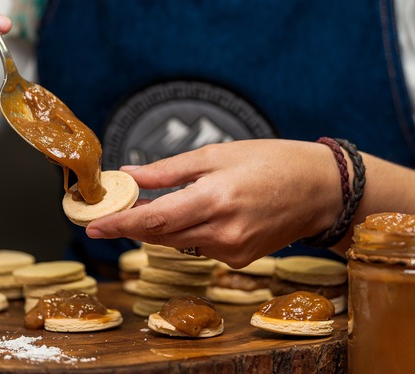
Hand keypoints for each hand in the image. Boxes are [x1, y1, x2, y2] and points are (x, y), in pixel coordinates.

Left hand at [86, 139, 343, 267]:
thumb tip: (130, 175)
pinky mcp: (241, 260)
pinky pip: (202, 247)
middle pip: (161, 236)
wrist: (320, 190)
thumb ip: (170, 170)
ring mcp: (233, 250)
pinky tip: (206, 213)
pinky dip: (192, 232)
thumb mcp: (219, 154)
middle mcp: (223, 231)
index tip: (93, 227)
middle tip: (116, 208)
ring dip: (164, 227)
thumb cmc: (274, 162)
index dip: (120, 225)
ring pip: (180, 243)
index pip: (155, 219)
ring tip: (161, 204)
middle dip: (136, 224)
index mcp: (215, 198)